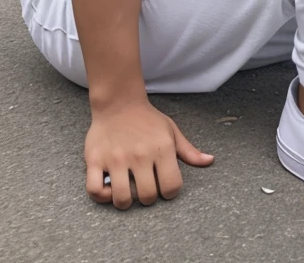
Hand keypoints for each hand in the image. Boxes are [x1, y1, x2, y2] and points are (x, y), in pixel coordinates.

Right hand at [85, 98, 213, 209]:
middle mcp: (139, 155)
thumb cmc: (147, 119)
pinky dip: (102, 196)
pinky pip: (94, 190)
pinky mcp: (95, 160)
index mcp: (161, 148)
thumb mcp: (171, 131)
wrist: (118, 102)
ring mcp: (116, 158)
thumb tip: (209, 161)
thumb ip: (189, 151)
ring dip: (126, 201)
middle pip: (147, 197)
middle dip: (148, 198)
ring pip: (122, 199)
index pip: (171, 187)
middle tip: (144, 187)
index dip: (169, 192)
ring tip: (127, 190)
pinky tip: (109, 188)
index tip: (164, 186)